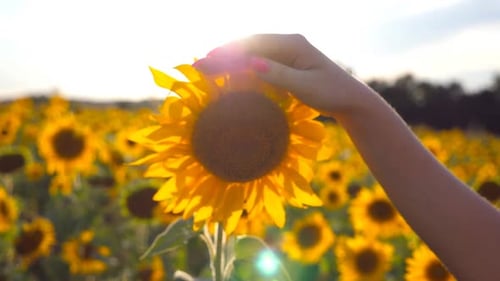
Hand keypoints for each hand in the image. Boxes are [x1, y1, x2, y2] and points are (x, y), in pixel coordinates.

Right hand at [193, 34, 371, 117]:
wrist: (350, 100)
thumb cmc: (332, 93)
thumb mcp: (305, 85)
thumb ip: (278, 75)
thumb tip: (250, 64)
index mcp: (292, 44)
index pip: (253, 44)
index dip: (228, 51)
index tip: (207, 60)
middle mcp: (288, 44)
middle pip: (249, 46)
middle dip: (224, 54)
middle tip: (200, 65)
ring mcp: (287, 53)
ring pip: (252, 53)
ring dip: (231, 60)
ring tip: (209, 69)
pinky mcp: (287, 64)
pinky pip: (259, 62)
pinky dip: (242, 67)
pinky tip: (231, 74)